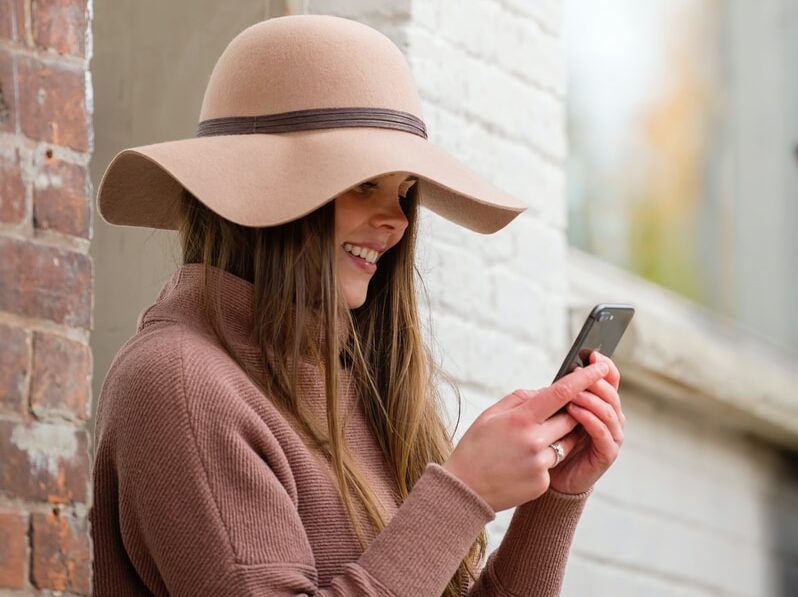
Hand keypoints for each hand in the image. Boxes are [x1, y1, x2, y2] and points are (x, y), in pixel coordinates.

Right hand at [442, 362, 608, 511]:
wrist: (465, 489)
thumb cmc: (475, 447)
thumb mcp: (490, 415)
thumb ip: (520, 399)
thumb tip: (547, 391)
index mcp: (520, 419)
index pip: (561, 393)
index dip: (585, 378)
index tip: (601, 366)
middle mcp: (534, 441)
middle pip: (571, 418)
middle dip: (570, 412)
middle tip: (555, 412)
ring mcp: (540, 464)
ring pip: (565, 443)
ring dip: (556, 438)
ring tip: (527, 443)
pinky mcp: (542, 482)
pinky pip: (554, 463)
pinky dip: (543, 460)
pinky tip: (520, 464)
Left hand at [547, 351, 624, 494]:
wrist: (551, 477)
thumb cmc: (552, 442)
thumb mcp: (554, 413)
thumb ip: (561, 396)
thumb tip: (560, 374)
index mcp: (601, 405)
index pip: (610, 380)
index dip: (604, 366)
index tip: (592, 354)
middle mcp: (611, 418)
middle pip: (611, 393)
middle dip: (595, 381)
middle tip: (579, 373)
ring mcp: (611, 436)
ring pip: (609, 411)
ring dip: (591, 400)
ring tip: (573, 394)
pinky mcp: (607, 454)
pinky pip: (603, 433)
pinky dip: (591, 420)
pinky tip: (575, 412)